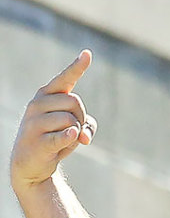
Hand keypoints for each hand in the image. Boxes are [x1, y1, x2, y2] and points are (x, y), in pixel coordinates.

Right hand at [10, 50, 97, 194]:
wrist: (32, 163)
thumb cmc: (56, 139)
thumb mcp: (75, 129)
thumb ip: (87, 126)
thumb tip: (83, 135)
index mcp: (46, 96)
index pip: (64, 79)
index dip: (77, 67)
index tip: (88, 53)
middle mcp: (37, 104)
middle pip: (75, 102)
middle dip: (81, 118)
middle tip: (73, 131)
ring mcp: (34, 122)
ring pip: (71, 121)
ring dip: (76, 134)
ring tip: (64, 141)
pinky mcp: (37, 141)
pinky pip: (62, 136)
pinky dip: (69, 138)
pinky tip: (70, 137)